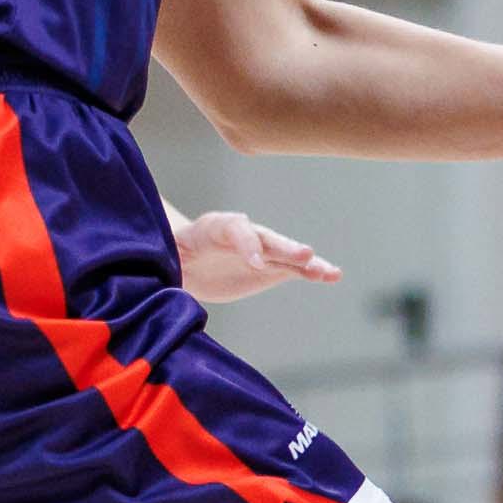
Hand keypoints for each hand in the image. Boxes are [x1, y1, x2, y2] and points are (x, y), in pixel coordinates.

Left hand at [171, 208, 338, 305]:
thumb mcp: (170, 253)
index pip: (236, 229)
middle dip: (285, 248)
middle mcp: (244, 235)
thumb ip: (178, 259)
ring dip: (307, 263)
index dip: (247, 244)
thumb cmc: (173, 253)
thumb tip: (178, 273)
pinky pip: (294, 269)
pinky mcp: (270, 268)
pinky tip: (332, 276)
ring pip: (286, 254)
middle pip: (267, 239)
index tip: (256, 263)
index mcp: (216, 226)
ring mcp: (260, 251)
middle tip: (305, 255)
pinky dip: (312, 272)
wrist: (185, 260)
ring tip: (328, 271)